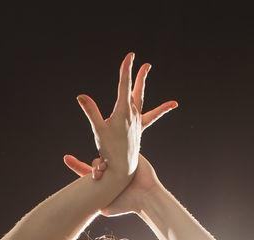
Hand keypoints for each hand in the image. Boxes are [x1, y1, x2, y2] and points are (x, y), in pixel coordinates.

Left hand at [63, 152, 162, 216]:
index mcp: (104, 180)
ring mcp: (121, 160)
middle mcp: (111, 169)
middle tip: (99, 174)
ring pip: (106, 153)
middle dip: (96, 167)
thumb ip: (93, 205)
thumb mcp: (106, 208)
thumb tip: (82, 204)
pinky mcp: (132, 154)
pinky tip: (114, 140)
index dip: (75, 164)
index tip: (66, 158)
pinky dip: (117, 142)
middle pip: (96, 161)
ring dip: (105, 159)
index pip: (85, 170)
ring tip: (107, 167)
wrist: (145, 197)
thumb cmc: (126, 205)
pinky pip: (121, 145)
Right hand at [72, 52, 177, 177]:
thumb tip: (81, 97)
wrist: (123, 169)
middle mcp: (133, 114)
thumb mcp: (98, 130)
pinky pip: (152, 115)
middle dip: (139, 75)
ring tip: (146, 70)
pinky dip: (161, 109)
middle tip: (144, 63)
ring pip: (140, 98)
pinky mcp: (139, 129)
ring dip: (141, 83)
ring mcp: (138, 121)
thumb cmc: (109, 150)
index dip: (126, 69)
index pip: (124, 85)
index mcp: (123, 112)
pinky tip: (172, 104)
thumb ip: (91, 112)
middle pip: (136, 89)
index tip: (130, 56)